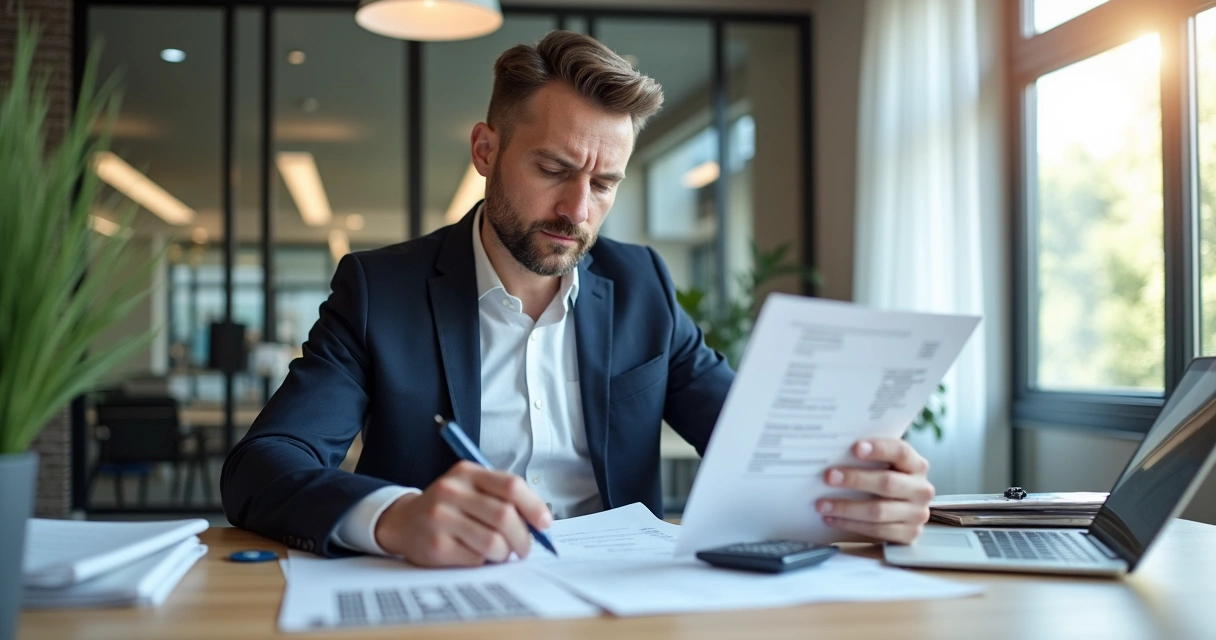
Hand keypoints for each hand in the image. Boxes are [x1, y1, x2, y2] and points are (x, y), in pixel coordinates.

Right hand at [373, 461, 552, 566]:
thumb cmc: (449, 506)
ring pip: (493, 542)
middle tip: (524, 548)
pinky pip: (475, 559)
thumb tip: (540, 522)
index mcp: (468, 473)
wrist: (403, 521)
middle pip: (505, 516)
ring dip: (504, 553)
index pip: (511, 486)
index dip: (534, 506)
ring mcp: (441, 518)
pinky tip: (475, 555)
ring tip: (500, 553)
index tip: (545, 523)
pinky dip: (483, 562)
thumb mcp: (471, 488)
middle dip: (523, 538)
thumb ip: (503, 497)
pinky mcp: (435, 545)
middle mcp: (452, 491)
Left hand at [817, 438, 933, 543]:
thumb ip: (867, 458)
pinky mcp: (909, 534)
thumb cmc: (884, 480)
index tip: (855, 448)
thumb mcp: (883, 465)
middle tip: (828, 477)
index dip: (879, 449)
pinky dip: (851, 525)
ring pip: (879, 511)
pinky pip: (876, 530)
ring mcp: (917, 514)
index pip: (900, 452)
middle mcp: (921, 489)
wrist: (900, 511)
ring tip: (823, 504)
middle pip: (887, 483)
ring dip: (846, 508)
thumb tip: (833, 452)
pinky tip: (832, 519)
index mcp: (916, 465)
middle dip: (855, 479)